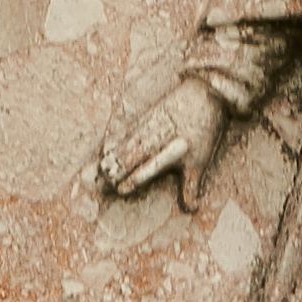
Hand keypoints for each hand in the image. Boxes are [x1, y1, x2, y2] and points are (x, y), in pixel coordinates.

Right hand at [97, 79, 230, 209]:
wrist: (204, 93)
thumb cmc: (203, 129)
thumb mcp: (201, 160)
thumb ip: (191, 186)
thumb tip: (192, 209)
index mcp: (166, 152)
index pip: (146, 169)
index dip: (132, 180)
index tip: (120, 189)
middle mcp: (153, 140)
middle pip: (128, 157)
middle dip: (115, 172)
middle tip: (101, 184)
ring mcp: (146, 127)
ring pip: (123, 145)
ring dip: (110, 159)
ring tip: (97, 170)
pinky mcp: (144, 117)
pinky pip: (124, 132)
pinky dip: (113, 142)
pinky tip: (105, 148)